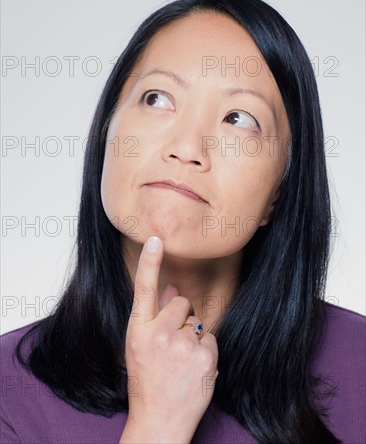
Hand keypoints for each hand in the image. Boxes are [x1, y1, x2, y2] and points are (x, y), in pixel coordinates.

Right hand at [121, 236, 218, 442]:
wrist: (158, 422)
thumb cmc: (147, 381)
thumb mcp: (141, 347)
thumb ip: (155, 316)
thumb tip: (171, 287)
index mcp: (138, 330)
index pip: (143, 289)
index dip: (150, 262)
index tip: (156, 238)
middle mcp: (158, 334)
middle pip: (182, 302)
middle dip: (181, 318)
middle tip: (172, 346)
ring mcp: (181, 346)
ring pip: (198, 322)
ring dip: (193, 338)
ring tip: (181, 362)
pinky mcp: (204, 358)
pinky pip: (211, 339)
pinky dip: (205, 352)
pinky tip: (194, 369)